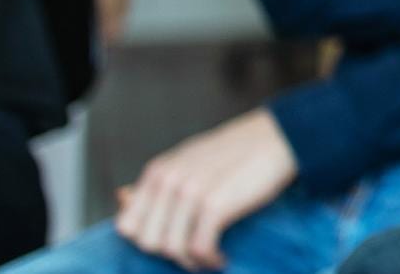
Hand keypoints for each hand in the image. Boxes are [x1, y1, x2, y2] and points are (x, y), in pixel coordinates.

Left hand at [113, 109, 297, 270]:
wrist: (276, 138)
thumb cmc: (236, 151)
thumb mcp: (188, 160)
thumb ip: (159, 182)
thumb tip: (123, 199)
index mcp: (159, 171)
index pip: (127, 225)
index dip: (147, 240)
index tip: (169, 241)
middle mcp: (170, 181)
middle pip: (148, 242)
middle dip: (169, 253)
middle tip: (191, 251)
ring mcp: (191, 193)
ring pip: (172, 249)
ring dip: (191, 261)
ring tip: (208, 257)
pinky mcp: (215, 205)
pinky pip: (200, 248)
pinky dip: (210, 261)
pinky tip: (220, 258)